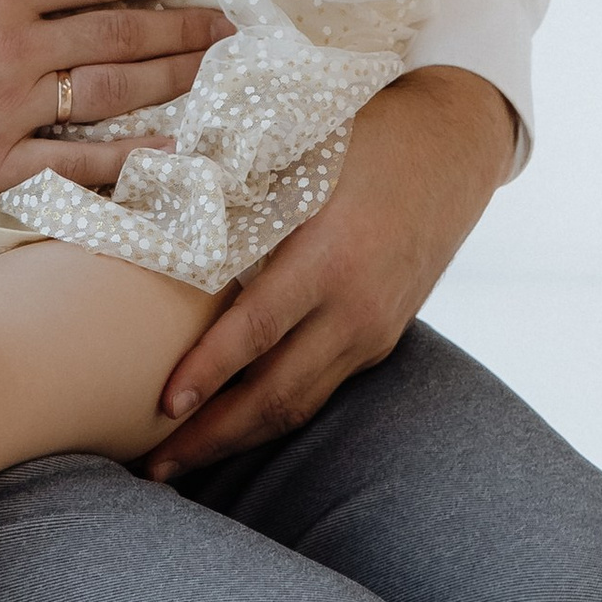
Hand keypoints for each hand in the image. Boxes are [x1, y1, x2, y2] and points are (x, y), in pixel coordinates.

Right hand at [0, 0, 232, 207]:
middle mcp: (8, 49)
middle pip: (120, 33)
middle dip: (182, 25)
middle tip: (228, 23)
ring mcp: (1, 112)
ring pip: (111, 95)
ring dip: (172, 82)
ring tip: (213, 73)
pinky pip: (76, 167)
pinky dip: (130, 162)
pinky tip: (174, 154)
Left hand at [142, 66, 519, 477]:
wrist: (453, 148)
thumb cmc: (366, 136)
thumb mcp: (302, 144)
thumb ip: (232, 174)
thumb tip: (148, 169)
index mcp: (332, 256)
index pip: (258, 329)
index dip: (209, 371)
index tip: (163, 404)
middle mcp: (357, 307)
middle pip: (278, 395)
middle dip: (213, 437)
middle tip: (153, 464)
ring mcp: (373, 331)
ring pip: (300, 405)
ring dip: (239, 438)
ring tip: (181, 461)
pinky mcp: (379, 340)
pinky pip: (320, 390)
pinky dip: (272, 415)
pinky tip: (232, 425)